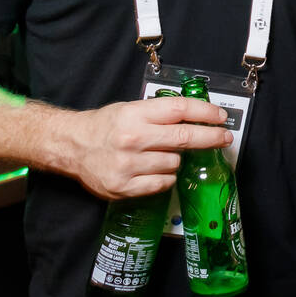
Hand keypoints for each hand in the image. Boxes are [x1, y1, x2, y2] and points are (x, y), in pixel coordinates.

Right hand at [69, 95, 231, 199]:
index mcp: (135, 114)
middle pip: (184, 138)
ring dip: (175, 159)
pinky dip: (165, 177)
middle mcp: (133, 138)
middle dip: (210, 138)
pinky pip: (163, 183)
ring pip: (174, 163)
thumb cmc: (105, 127)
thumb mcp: (130, 109)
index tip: (221, 117)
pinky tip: (154, 169)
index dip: (205, 113)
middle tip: (224, 137)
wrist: (72, 146)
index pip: (179, 110)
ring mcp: (129, 164)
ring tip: (158, 154)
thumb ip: (160, 114)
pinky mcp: (125, 186)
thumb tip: (198, 117)